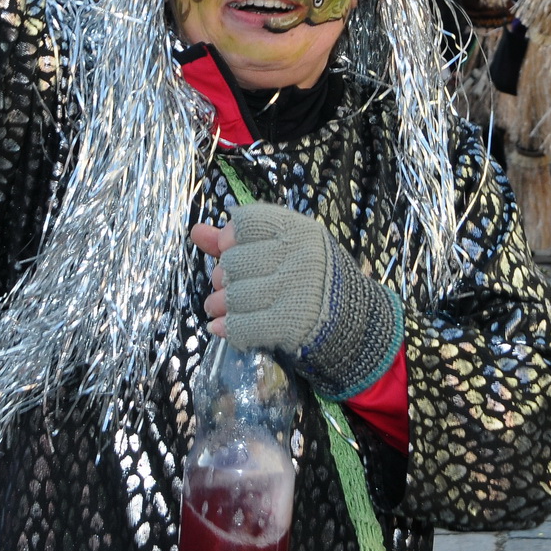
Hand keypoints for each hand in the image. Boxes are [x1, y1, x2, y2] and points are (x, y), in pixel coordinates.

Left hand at [194, 202, 402, 399]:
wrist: (355, 321)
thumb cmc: (312, 278)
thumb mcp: (285, 249)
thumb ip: (239, 239)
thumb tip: (196, 231)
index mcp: (300, 231)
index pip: (246, 222)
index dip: (230, 237)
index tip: (230, 249)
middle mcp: (299, 257)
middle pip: (234, 262)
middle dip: (222, 277)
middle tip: (222, 285)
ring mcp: (296, 292)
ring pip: (234, 296)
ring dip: (218, 305)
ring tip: (217, 307)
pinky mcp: (291, 325)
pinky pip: (243, 326)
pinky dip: (227, 328)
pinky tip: (221, 327)